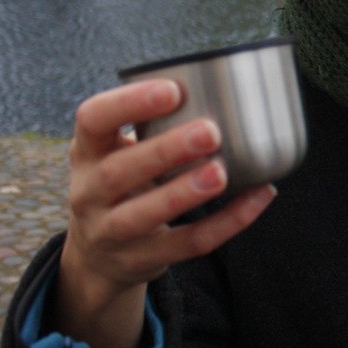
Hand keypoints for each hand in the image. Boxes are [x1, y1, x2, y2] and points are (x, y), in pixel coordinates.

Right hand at [55, 79, 275, 347]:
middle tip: (210, 131)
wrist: (97, 257)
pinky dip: (227, 222)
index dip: (128, 103)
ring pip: (144, 215)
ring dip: (184, 192)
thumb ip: (154, 125)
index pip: (92, 120)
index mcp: (88, 152)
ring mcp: (112, 232)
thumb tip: (230, 87)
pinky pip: (188, 244)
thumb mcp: (117, 151)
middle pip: (119, 172)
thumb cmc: (123, 184)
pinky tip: (258, 197)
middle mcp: (90, 193)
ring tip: (221, 171)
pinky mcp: (143, 260)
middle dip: (165, 150)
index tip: (173, 90)